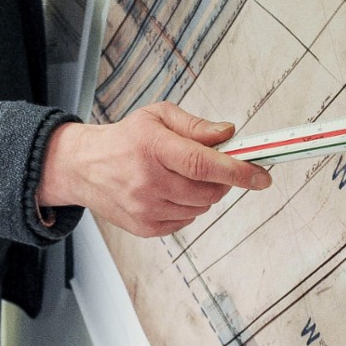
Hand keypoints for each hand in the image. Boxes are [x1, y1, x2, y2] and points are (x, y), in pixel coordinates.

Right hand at [38, 102, 270, 237]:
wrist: (83, 167)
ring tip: (181, 176)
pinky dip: (188, 207)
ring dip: (204, 193)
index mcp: (153, 147)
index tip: (262, 176)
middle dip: (221, 179)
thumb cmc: (125, 139)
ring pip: (201, 207)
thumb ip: (195, 126)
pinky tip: (169, 191)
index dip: (239, 171)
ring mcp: (146, 208)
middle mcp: (148, 180)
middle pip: (209, 190)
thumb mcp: (157, 117)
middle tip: (211, 166)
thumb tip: (229, 134)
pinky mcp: (145, 228)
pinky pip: (186, 220)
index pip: (205, 163)